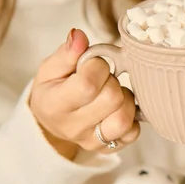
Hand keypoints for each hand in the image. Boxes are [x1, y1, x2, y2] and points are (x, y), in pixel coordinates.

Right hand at [30, 29, 139, 158]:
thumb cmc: (55, 90)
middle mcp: (73, 128)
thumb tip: (80, 36)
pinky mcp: (110, 147)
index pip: (87, 85)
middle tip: (105, 78)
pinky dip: (133, 117)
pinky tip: (120, 107)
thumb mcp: (51, 69)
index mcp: (54, 105)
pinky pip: (133, 132)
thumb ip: (67, 52)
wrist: (54, 120)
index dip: (98, 66)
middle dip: (113, 81)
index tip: (95, 63)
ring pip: (124, 119)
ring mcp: (93, 141)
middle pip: (111, 99)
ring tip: (115, 92)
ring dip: (126, 99)